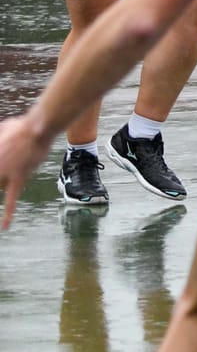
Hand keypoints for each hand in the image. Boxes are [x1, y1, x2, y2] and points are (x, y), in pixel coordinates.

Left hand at [0, 113, 55, 229]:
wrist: (38, 128)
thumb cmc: (22, 125)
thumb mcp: (3, 129)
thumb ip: (0, 138)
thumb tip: (3, 140)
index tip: (1, 173)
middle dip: (3, 174)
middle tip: (11, 168)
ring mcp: (5, 174)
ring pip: (1, 186)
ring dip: (4, 181)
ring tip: (16, 169)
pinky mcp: (18, 179)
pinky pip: (12, 201)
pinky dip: (8, 214)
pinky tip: (4, 227)